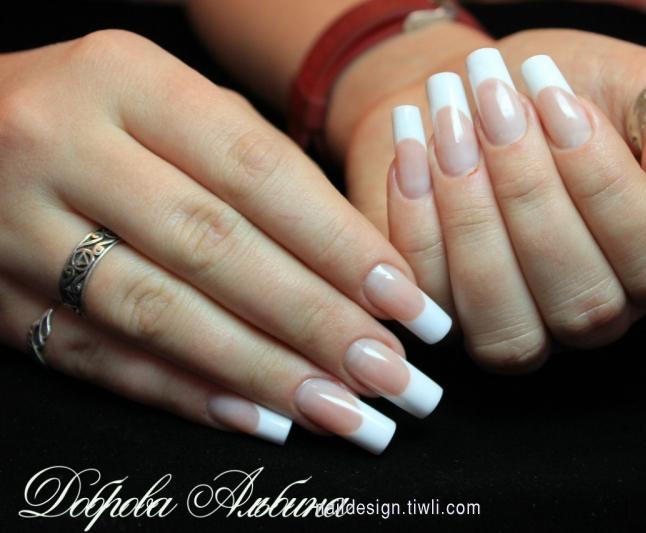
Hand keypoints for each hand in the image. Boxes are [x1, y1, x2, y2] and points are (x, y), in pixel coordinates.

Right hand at [0, 30, 450, 453]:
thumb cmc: (97, 112)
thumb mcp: (171, 101)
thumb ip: (257, 164)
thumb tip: (359, 263)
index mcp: (123, 78)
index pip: (256, 170)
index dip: (339, 243)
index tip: (406, 302)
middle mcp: (64, 146)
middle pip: (216, 247)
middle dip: (316, 321)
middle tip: (393, 373)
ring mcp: (18, 228)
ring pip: (161, 313)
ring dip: (264, 372)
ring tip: (343, 410)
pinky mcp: (1, 300)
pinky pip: (104, 357)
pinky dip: (188, 394)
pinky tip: (258, 418)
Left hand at [341, 29, 645, 371]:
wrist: (471, 90)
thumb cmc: (561, 89)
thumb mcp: (639, 85)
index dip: (603, 183)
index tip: (557, 99)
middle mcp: (594, 313)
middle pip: (579, 298)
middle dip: (529, 191)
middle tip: (494, 103)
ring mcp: (517, 325)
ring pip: (504, 323)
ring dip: (472, 219)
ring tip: (451, 128)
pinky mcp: (446, 314)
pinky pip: (430, 297)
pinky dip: (416, 221)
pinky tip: (413, 150)